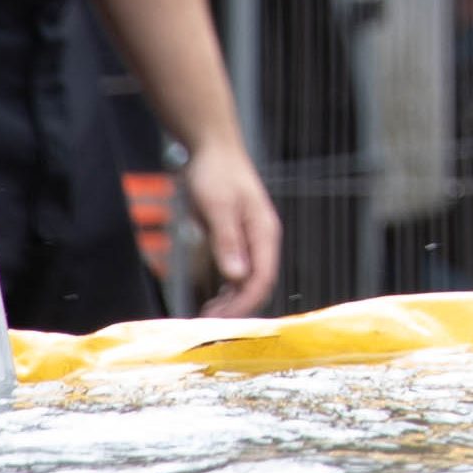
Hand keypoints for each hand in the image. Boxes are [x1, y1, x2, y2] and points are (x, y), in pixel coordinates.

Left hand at [176, 137, 283, 315]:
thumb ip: (227, 241)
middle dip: (237, 308)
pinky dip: (227, 290)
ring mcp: (251, 240)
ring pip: (247, 281)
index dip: (244, 303)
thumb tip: (236, 276)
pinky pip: (238, 272)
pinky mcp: (238, 239)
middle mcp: (262, 240)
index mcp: (264, 233)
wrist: (212, 149)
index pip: (262, 279)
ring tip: (208, 317)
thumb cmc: (216, 173)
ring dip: (231, 302)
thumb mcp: (218, 206)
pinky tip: (213, 300)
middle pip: (258, 284)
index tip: (222, 320)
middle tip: (209, 323)